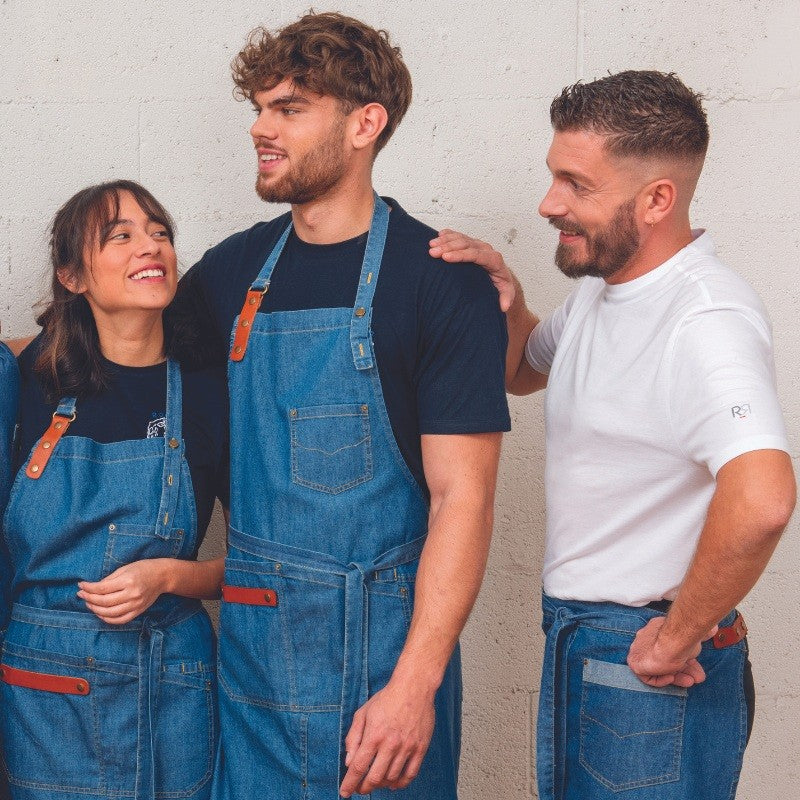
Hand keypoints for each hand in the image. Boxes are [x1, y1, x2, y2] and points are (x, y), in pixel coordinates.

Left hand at [77, 559, 170, 623]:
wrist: (163, 576)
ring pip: (110, 613)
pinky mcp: (138, 611)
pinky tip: (101, 614)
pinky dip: (108, 619)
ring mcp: (136, 604)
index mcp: (128, 581)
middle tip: (82, 595)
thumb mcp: (125, 568)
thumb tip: (93, 588)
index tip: (80, 586)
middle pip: (104, 601)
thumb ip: (109, 579)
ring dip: (96, 610)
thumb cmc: (144, 568)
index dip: (88, 588)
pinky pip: (120, 620)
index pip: (102, 588)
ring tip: (89, 604)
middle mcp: (132, 594)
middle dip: (89, 599)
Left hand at [339, 679, 434, 796]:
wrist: (413, 687)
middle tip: (360, 788)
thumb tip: (349, 761)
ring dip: (381, 784)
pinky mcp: (420, 748)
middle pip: (375, 777)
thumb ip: (353, 737)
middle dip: (364, 787)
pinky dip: (401, 783)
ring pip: (392, 778)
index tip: (345, 792)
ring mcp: (407, 747)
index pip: (358, 767)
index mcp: (374, 735)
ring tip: (376, 781)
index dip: (350, 783)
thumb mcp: (363, 713)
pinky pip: (411, 774)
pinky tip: (393, 783)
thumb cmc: (386, 699)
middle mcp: (390, 744)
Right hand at [429, 230, 515, 311]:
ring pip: (460, 238)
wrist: (501, 274)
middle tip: (432, 252)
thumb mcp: (506, 292)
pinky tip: (439, 235)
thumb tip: (504, 306)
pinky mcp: (471, 243)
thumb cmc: (501, 284)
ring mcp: (477, 244)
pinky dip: (448, 235)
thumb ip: (506, 298)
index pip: (476, 255)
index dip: (460, 255)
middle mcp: (485, 249)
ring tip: (431, 245)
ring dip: (445, 241)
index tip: (446, 258)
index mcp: (494, 260)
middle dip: (448, 247)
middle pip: (465, 244)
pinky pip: (459, 236)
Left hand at [627, 616, 715, 687]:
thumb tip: (713, 630)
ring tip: (691, 681)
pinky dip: (661, 679)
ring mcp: (639, 650)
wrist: (673, 641)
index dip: (684, 658)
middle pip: (664, 658)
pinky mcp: (635, 663)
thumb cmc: (685, 636)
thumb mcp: (695, 635)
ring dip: (676, 676)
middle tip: (697, 677)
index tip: (696, 664)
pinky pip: (647, 676)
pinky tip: (671, 677)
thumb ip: (700, 634)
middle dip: (683, 669)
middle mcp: (646, 638)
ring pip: (658, 668)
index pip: (669, 646)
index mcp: (657, 628)